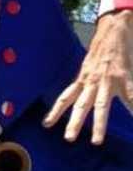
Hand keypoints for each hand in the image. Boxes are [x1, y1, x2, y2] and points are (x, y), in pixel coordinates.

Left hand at [44, 10, 132, 143]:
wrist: (114, 29)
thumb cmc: (102, 50)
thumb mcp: (89, 66)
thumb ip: (86, 81)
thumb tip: (81, 94)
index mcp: (83, 79)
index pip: (65, 97)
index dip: (55, 111)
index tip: (46, 125)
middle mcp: (92, 81)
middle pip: (80, 105)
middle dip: (74, 122)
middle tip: (68, 139)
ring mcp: (108, 79)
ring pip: (101, 105)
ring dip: (99, 125)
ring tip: (97, 141)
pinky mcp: (124, 75)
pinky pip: (131, 96)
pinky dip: (132, 108)